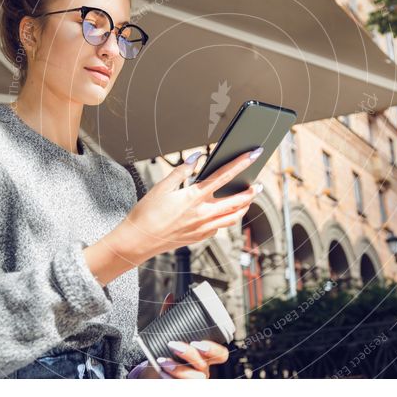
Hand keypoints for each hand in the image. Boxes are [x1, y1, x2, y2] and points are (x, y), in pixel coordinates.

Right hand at [118, 148, 263, 262]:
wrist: (138, 240)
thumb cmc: (147, 213)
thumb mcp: (162, 186)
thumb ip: (181, 171)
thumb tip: (195, 158)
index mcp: (194, 197)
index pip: (225, 176)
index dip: (241, 163)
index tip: (253, 155)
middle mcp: (203, 214)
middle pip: (237, 201)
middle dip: (251, 192)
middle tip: (258, 185)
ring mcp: (203, 228)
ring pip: (233, 218)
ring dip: (243, 207)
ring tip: (247, 200)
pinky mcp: (199, 238)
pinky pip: (219, 228)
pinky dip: (225, 219)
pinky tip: (223, 214)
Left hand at [138, 293, 229, 378]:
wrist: (151, 373)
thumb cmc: (165, 352)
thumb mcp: (167, 335)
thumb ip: (169, 318)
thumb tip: (171, 296)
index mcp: (205, 357)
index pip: (221, 354)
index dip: (213, 349)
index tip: (196, 342)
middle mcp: (202, 370)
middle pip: (205, 365)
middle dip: (191, 355)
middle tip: (175, 345)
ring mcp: (192, 382)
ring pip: (194, 378)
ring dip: (179, 369)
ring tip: (163, 360)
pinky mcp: (180, 388)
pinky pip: (180, 387)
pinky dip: (170, 379)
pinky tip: (160, 372)